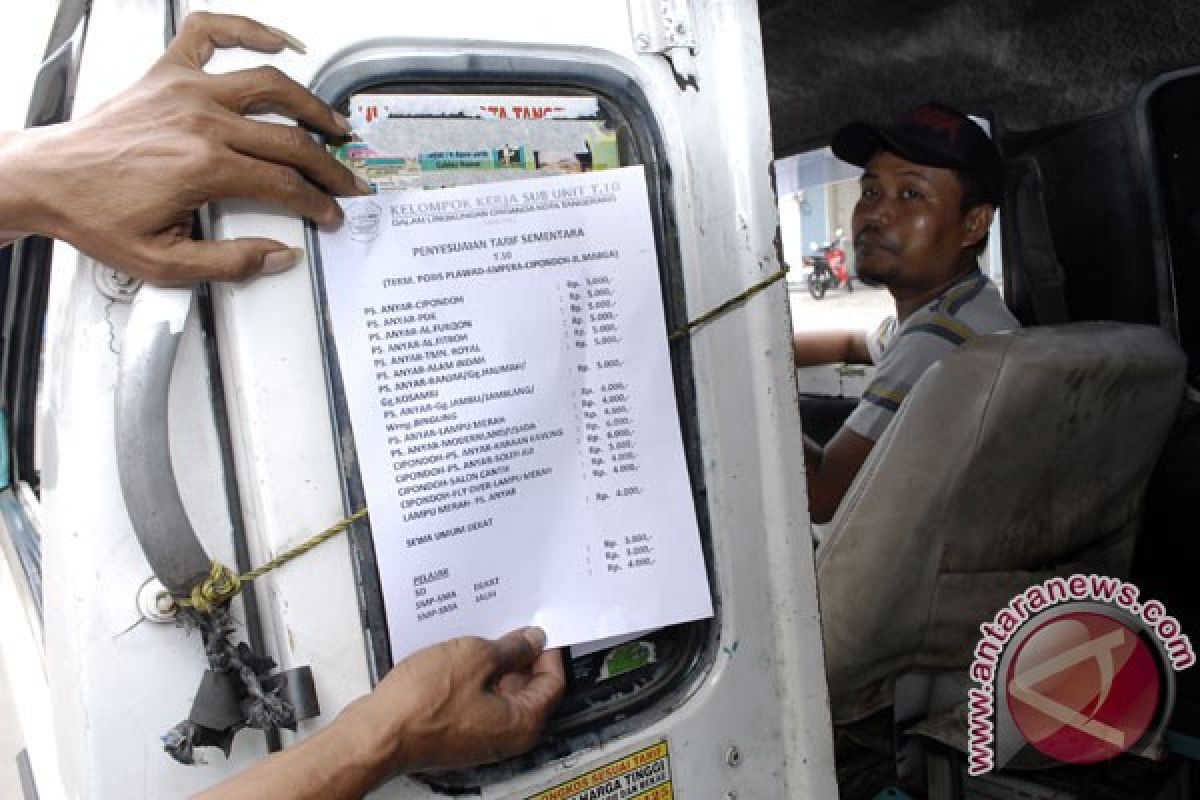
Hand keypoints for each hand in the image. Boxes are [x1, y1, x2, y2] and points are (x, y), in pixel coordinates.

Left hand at [5, 12, 364, 282]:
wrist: (47, 179)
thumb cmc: (96, 213)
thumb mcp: (164, 262)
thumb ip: (229, 262)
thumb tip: (279, 254)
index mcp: (204, 167)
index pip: (284, 185)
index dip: (317, 203)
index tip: (329, 214)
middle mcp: (201, 121)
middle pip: (289, 139)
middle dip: (328, 166)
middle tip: (345, 180)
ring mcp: (185, 90)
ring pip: (269, 85)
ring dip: (311, 105)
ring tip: (333, 123)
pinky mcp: (167, 73)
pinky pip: (210, 33)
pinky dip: (247, 29)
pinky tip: (276, 41)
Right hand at [341, 627, 565, 772]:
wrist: (377, 733)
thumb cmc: (421, 706)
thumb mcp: (475, 657)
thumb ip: (511, 648)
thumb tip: (530, 640)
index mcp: (522, 723)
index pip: (553, 682)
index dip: (547, 650)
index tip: (536, 630)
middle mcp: (505, 736)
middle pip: (527, 688)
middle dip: (519, 656)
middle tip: (507, 628)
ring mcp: (479, 735)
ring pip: (498, 692)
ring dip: (493, 664)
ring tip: (477, 638)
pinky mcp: (456, 731)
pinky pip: (475, 698)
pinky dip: (472, 676)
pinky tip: (458, 655)